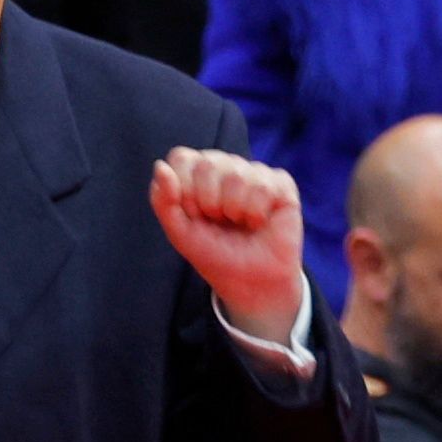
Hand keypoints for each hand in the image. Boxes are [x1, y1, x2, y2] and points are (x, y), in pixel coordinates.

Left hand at [149, 148, 308, 335]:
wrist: (249, 282)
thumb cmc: (214, 254)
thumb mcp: (179, 233)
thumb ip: (163, 201)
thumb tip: (160, 166)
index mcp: (196, 173)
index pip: (182, 158)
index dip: (184, 190)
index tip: (193, 215)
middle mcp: (225, 166)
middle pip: (208, 163)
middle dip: (209, 202)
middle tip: (218, 221)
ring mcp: (254, 172)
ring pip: (236, 175)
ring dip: (234, 210)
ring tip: (239, 223)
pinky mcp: (281, 183)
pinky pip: (264, 186)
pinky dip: (256, 212)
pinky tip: (258, 222)